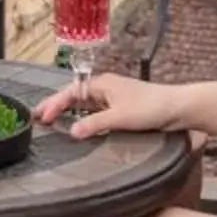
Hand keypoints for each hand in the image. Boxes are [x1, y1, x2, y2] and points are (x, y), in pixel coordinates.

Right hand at [39, 71, 178, 136]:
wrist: (178, 108)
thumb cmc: (150, 108)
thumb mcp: (120, 117)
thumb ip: (95, 124)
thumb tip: (72, 132)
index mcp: (102, 84)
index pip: (70, 92)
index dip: (54, 104)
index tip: (43, 118)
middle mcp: (105, 88)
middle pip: (74, 95)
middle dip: (56, 105)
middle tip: (38, 117)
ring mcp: (113, 97)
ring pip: (84, 103)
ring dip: (68, 111)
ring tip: (52, 121)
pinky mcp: (122, 107)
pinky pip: (95, 110)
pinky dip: (83, 117)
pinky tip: (79, 126)